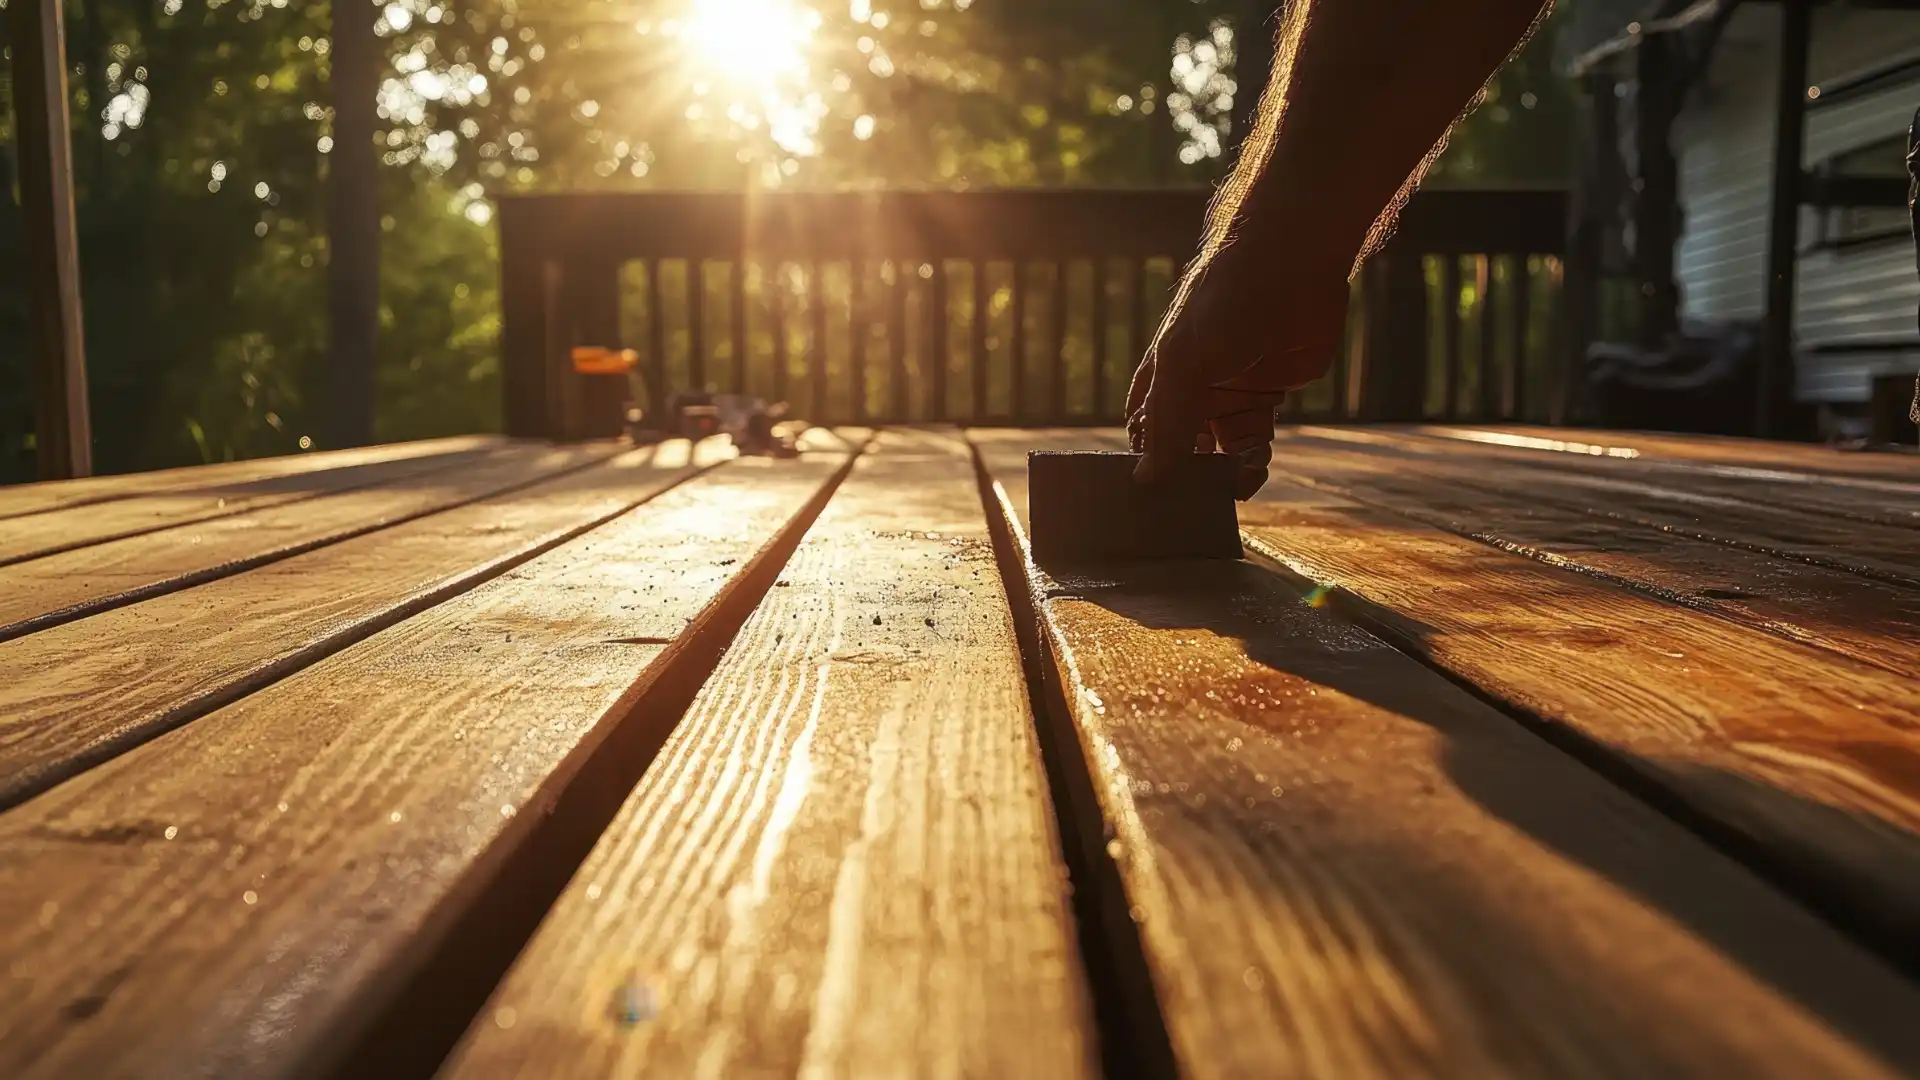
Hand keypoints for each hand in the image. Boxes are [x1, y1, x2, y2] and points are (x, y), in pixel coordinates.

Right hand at [1124, 242, 1347, 499]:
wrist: (1292, 266)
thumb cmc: (1225, 302)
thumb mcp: (1187, 365)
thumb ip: (1169, 423)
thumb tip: (1146, 478)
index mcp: (1160, 379)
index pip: (1143, 435)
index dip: (1146, 466)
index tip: (1153, 500)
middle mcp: (1191, 390)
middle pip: (1182, 449)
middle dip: (1187, 478)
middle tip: (1193, 508)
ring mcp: (1229, 394)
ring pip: (1218, 452)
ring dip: (1222, 475)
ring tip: (1229, 491)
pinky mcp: (1265, 396)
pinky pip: (1253, 443)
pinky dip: (1252, 463)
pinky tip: (1253, 472)